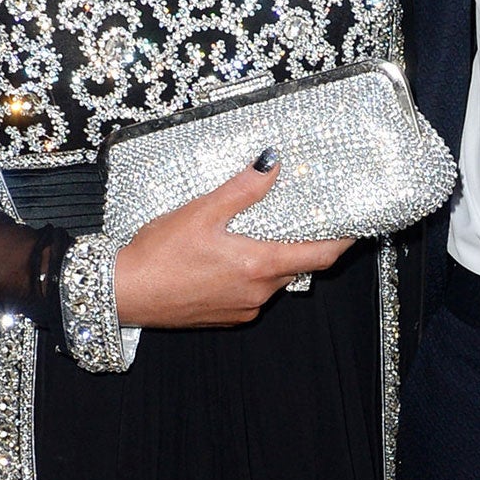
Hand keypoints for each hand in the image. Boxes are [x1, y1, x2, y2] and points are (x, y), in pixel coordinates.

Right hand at [112, 156, 353, 328]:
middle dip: (307, 244)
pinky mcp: (225, 315)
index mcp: (259, 266)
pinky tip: (234, 255)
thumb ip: (242, 189)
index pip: (320, 256)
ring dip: (277, 257)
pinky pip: (253, 293)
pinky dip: (255, 273)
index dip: (342, 241)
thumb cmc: (158, 254)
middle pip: (299, 267)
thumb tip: (272, 163)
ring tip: (266, 230)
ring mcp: (242, 308)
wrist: (124, 292)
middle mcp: (257, 293)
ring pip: (275, 280)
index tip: (355, 225)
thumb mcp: (202, 211)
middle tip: (309, 218)